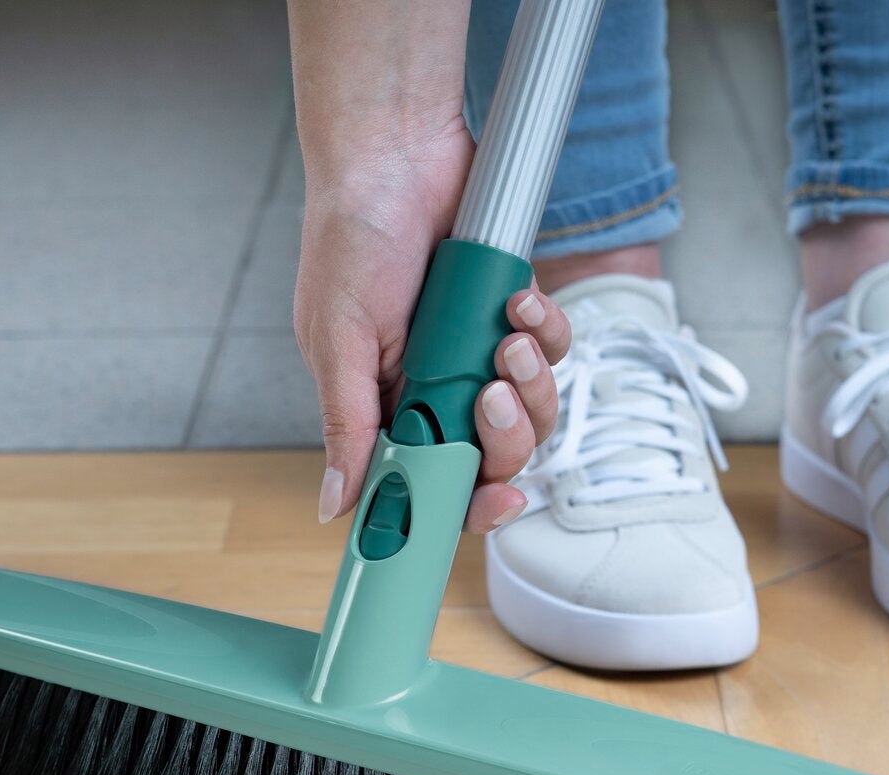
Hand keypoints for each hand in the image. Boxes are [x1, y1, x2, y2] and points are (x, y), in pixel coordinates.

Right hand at [295, 138, 572, 533]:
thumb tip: (335, 506)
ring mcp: (479, 353)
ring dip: (531, 382)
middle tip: (492, 397)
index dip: (468, 505)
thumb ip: (346, 425)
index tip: (497, 505)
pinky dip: (545, 330)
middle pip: (495, 457)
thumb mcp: (337, 341)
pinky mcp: (512, 315)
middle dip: (507, 437)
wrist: (395, 153)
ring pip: (533, 409)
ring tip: (505, 337)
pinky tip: (517, 302)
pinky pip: (552, 348)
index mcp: (386, 407)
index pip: (432, 483)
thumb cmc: (349, 237)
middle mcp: (436, 389)